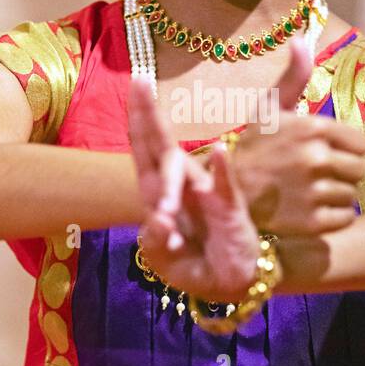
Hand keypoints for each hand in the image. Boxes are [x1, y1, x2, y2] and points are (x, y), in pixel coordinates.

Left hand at [127, 76, 262, 303]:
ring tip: (164, 211)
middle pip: (160, 146)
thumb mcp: (165, 262)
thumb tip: (157, 218)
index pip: (143, 151)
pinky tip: (219, 155)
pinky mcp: (230, 206)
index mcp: (159, 195)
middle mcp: (180, 185)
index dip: (136, 119)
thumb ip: (155, 243)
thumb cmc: (193, 265)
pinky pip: (225, 185)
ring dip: (172, 180)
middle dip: (148, 115)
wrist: (230, 283)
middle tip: (140, 82)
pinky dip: (222, 171)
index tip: (134, 84)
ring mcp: (206, 192)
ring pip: (184, 172)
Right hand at [208, 36, 364, 234]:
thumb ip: (293, 76)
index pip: (358, 142)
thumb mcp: (268, 108)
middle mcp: (314, 158)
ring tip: (309, 192)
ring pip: (351, 194)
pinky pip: (346, 217)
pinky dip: (334, 217)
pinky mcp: (311, 222)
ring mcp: (313, 191)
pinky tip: (311, 210)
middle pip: (358, 169)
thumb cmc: (252, 147)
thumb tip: (301, 39)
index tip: (323, 152)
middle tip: (316, 175)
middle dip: (342, 172)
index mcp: (311, 127)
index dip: (344, 148)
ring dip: (336, 195)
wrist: (225, 192)